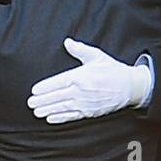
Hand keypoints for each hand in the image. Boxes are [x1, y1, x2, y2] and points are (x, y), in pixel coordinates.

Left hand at [27, 38, 152, 124]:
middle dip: (42, 100)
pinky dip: (60, 118)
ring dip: (48, 110)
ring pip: (62, 107)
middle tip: (30, 103)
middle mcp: (81, 91)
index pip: (58, 82)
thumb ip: (80, 50)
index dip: (45, 87)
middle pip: (57, 96)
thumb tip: (67, 42)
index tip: (34, 90)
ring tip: (36, 112)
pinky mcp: (89, 112)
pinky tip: (50, 119)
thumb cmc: (112, 70)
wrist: (129, 87)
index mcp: (81, 76)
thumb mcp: (97, 56)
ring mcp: (85, 103)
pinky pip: (72, 116)